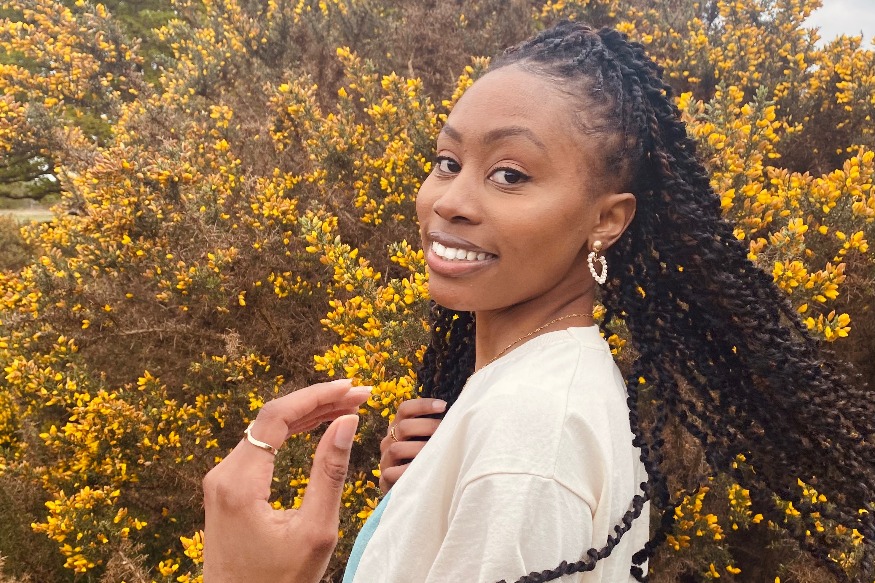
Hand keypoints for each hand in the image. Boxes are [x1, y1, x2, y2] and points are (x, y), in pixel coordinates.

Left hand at [202, 379, 370, 582]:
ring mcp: (222, 481)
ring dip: (308, 414)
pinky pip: (261, 446)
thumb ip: (330, 473)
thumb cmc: (279, 582)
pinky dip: (293, 432)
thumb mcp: (315, 531)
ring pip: (267, 429)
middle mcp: (222, 475)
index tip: (353, 388)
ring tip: (348, 406)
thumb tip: (347, 422)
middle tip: (360, 394)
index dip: (318, 395)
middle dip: (319, 401)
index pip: (277, 416)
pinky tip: (319, 425)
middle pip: (272, 417)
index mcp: (239, 484)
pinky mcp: (228, 488)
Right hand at [379, 397, 445, 491]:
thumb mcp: (426, 442)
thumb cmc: (421, 461)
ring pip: (397, 448)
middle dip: (427, 426)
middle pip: (403, 426)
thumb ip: (433, 430)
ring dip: (420, 449)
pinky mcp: (385, 479)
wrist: (406, 491)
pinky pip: (393, 473)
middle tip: (446, 431)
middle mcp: (389, 441)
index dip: (423, 405)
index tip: (443, 406)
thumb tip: (457, 415)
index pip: (405, 409)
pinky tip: (425, 471)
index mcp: (397, 428)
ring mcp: (385, 459)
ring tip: (438, 452)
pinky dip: (408, 471)